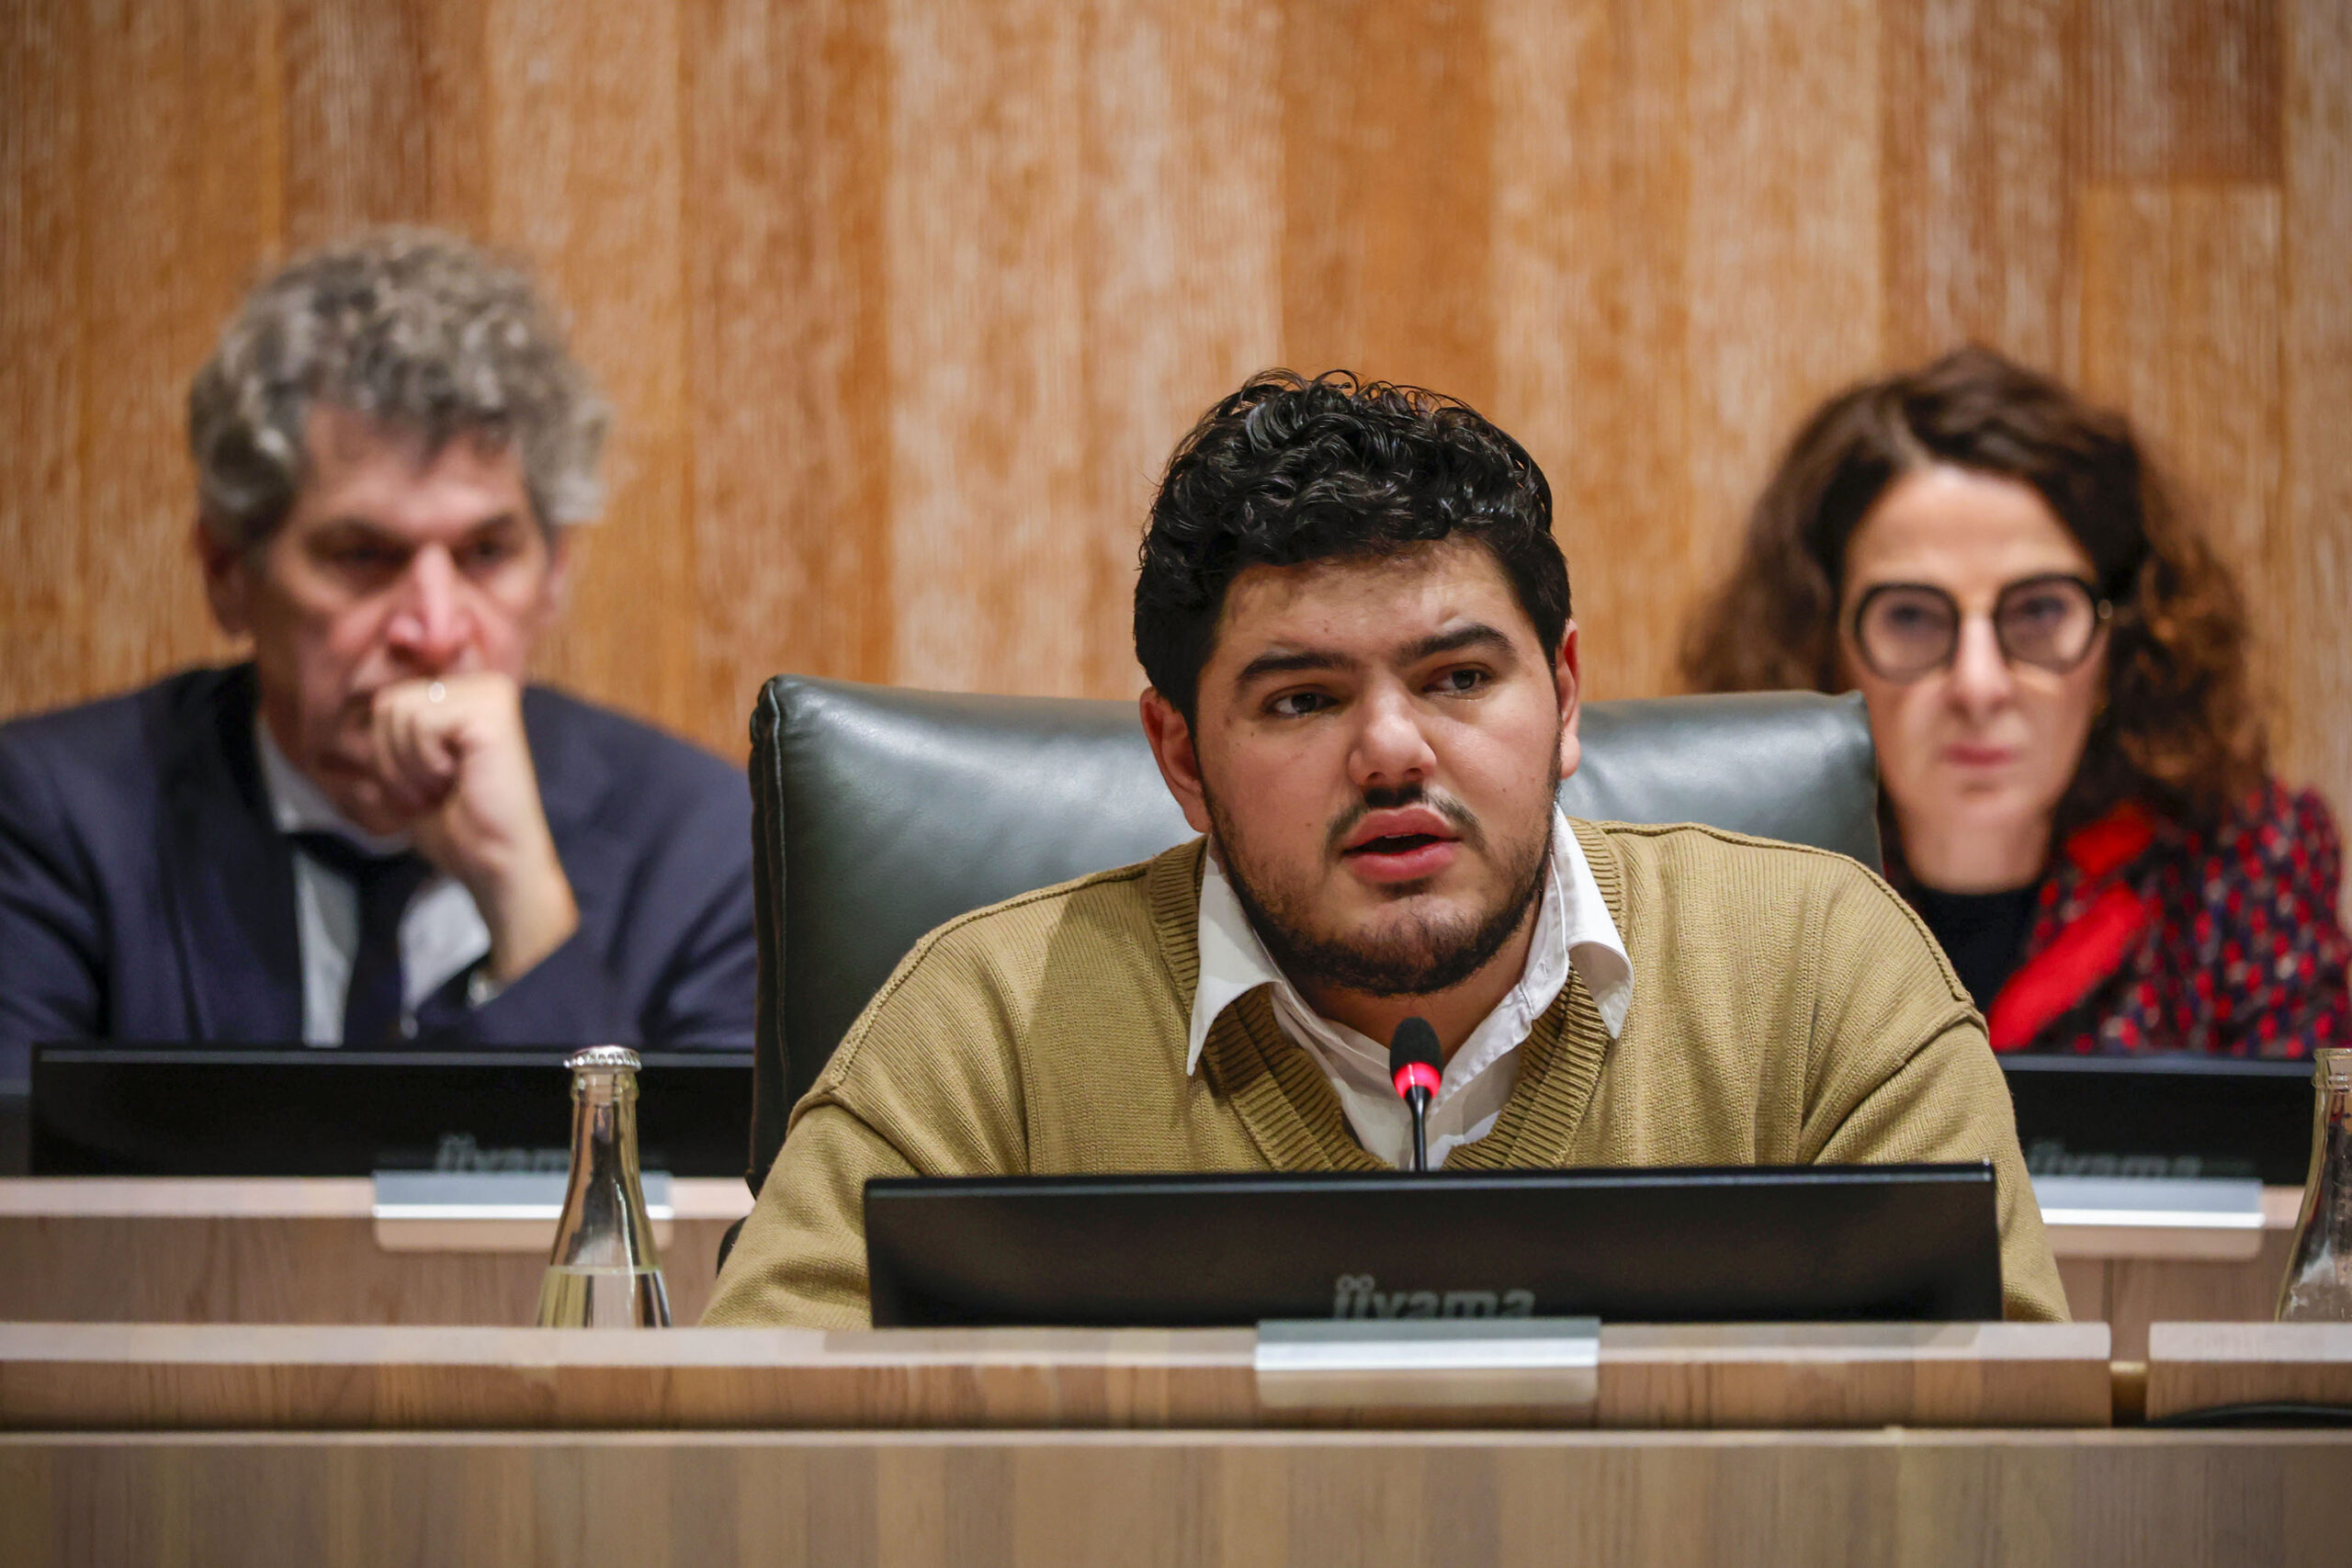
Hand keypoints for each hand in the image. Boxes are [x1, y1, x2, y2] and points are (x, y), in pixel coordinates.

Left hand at [370, 673, 577, 983]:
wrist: (495, 861)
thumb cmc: (459, 827)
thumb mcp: (411, 773)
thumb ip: (393, 739)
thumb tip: (353, 724)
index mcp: (467, 695)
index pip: (388, 702)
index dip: (390, 754)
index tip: (427, 787)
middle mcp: (483, 685)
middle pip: (389, 702)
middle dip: (397, 758)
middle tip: (436, 789)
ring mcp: (490, 694)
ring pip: (401, 711)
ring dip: (412, 764)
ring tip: (446, 785)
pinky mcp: (492, 712)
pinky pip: (422, 722)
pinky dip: (427, 762)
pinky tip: (458, 779)